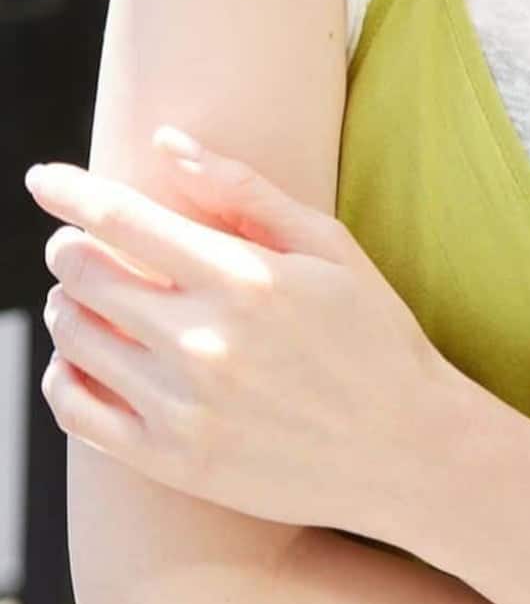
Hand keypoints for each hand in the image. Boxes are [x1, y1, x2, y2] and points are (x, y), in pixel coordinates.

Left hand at [25, 124, 444, 540]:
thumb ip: (246, 192)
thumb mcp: (331, 249)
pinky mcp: (173, 461)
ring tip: (98, 302)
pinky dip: (64, 374)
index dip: (70, 191)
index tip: (45, 179)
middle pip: (83, 272)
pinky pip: (75, 408)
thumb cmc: (376, 339)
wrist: (410, 451)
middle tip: (89, 246)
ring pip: (72, 335)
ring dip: (70, 306)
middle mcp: (206, 344)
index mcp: (246, 280)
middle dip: (73, 247)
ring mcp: (184, 408)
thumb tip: (165, 141)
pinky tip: (89, 359)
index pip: (121, 219)